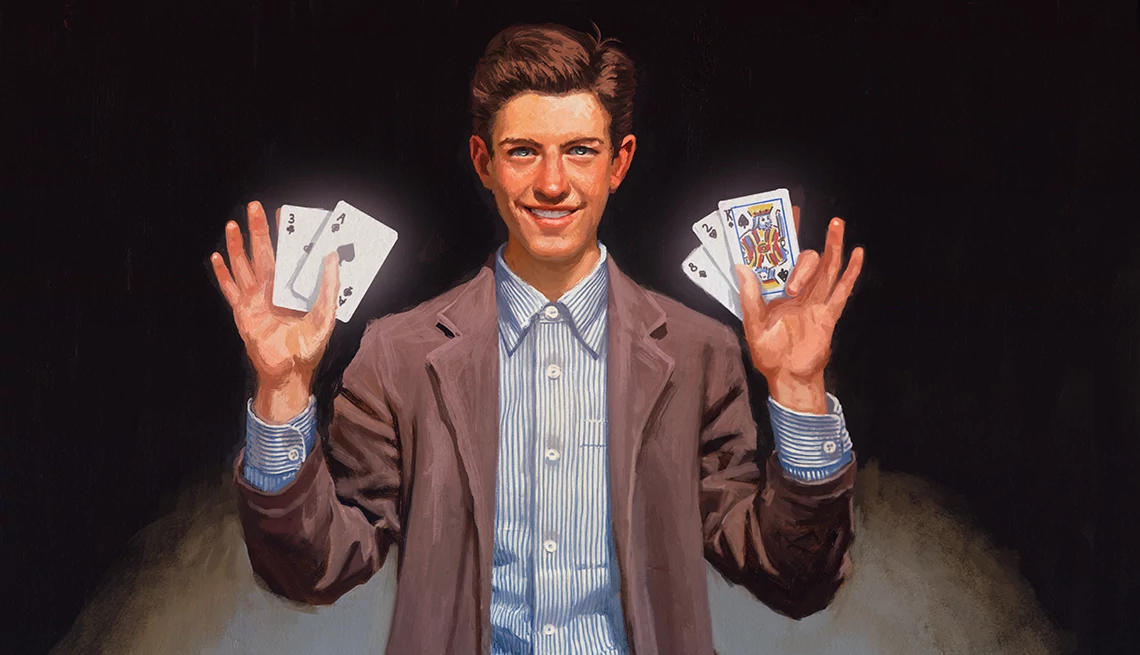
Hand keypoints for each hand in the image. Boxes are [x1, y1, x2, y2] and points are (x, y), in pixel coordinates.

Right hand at [210, 201, 339, 420]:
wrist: (288, 373)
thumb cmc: (309, 347)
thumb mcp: (326, 316)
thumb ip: (329, 288)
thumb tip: (332, 258)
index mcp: (293, 288)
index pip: (289, 254)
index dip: (287, 234)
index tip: (286, 213)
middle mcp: (274, 289)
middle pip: (264, 253)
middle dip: (259, 230)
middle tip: (256, 206)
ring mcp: (256, 299)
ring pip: (244, 265)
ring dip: (237, 246)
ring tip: (234, 224)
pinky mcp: (242, 312)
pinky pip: (229, 289)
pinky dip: (222, 273)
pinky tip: (216, 257)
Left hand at [734, 207, 863, 413]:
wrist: (788, 377)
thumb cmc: (768, 352)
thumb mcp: (752, 324)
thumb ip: (749, 296)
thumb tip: (742, 266)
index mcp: (776, 290)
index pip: (782, 255)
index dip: (786, 233)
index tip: (789, 211)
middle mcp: (798, 291)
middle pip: (806, 263)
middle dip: (801, 265)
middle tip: (791, 286)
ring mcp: (815, 301)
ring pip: (827, 269)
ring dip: (832, 247)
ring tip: (836, 224)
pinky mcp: (829, 314)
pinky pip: (842, 290)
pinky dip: (851, 272)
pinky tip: (857, 253)